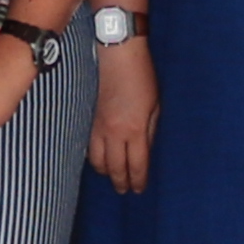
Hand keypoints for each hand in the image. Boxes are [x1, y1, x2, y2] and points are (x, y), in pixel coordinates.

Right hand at [85, 34, 158, 191]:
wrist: (116, 54)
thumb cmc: (141, 75)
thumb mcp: (156, 104)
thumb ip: (151, 130)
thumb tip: (147, 149)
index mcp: (135, 130)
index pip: (136, 165)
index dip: (137, 180)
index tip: (138, 189)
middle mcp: (114, 133)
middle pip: (114, 168)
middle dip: (120, 182)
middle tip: (124, 190)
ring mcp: (97, 126)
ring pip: (96, 160)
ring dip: (104, 171)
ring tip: (111, 176)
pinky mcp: (87, 118)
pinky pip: (87, 146)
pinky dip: (93, 156)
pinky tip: (98, 158)